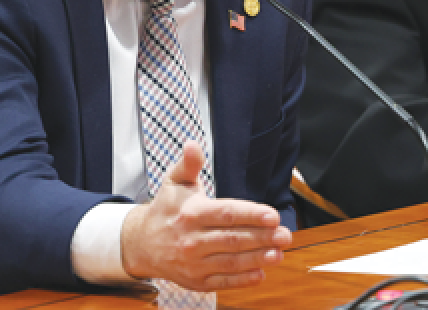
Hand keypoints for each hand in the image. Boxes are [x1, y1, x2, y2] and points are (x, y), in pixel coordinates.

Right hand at [121, 141, 291, 290]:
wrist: (142, 243)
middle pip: (233, 239)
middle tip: (285, 235)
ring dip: (257, 259)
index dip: (251, 215)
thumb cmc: (165, 209)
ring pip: (230, 262)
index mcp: (191, 213)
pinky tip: (261, 273)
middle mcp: (191, 240)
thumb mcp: (174, 182)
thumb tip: (192, 145)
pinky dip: (243, 280)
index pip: (226, 214)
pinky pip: (223, 282)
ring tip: (279, 253)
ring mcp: (194, 263)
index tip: (272, 216)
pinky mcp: (196, 281)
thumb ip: (188, 165)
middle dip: (262, 238)